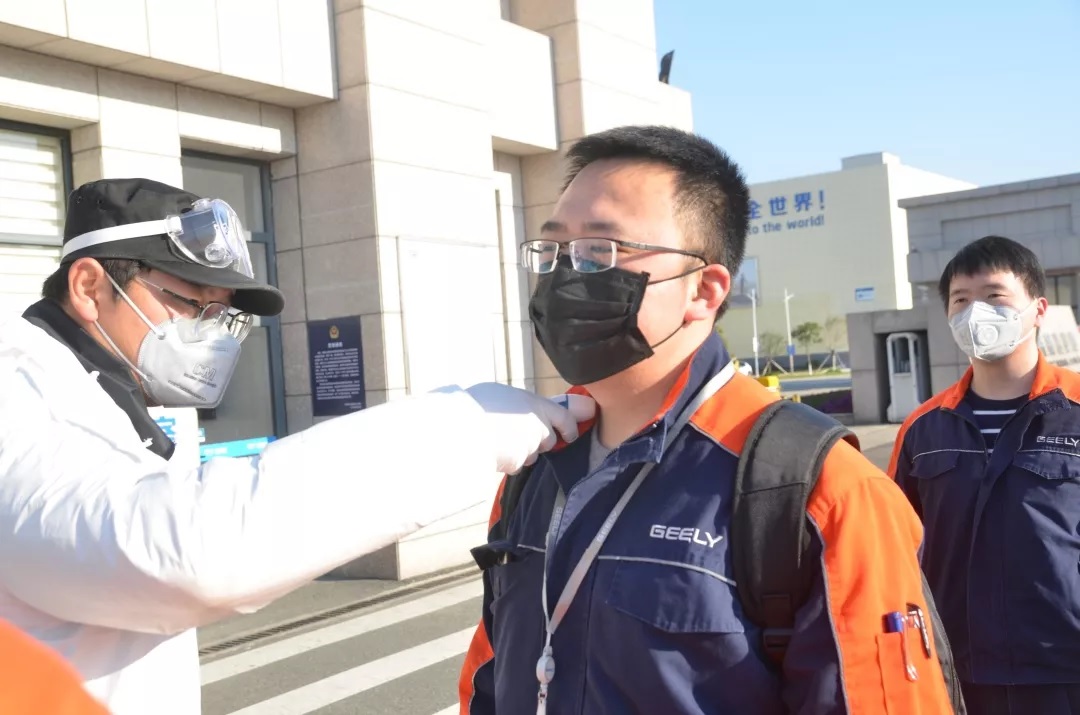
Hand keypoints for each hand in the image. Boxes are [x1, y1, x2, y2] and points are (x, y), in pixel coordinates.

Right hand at [463, 383, 595, 473]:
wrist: (462, 427)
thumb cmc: (476, 405)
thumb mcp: (501, 393)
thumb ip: (519, 404)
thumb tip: (520, 407)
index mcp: (535, 404)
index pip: (565, 418)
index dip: (570, 428)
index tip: (569, 434)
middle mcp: (537, 426)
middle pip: (548, 441)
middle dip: (538, 443)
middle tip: (520, 436)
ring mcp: (528, 446)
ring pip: (531, 455)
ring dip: (522, 452)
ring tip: (500, 441)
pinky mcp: (517, 462)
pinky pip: (515, 465)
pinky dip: (508, 462)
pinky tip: (492, 451)